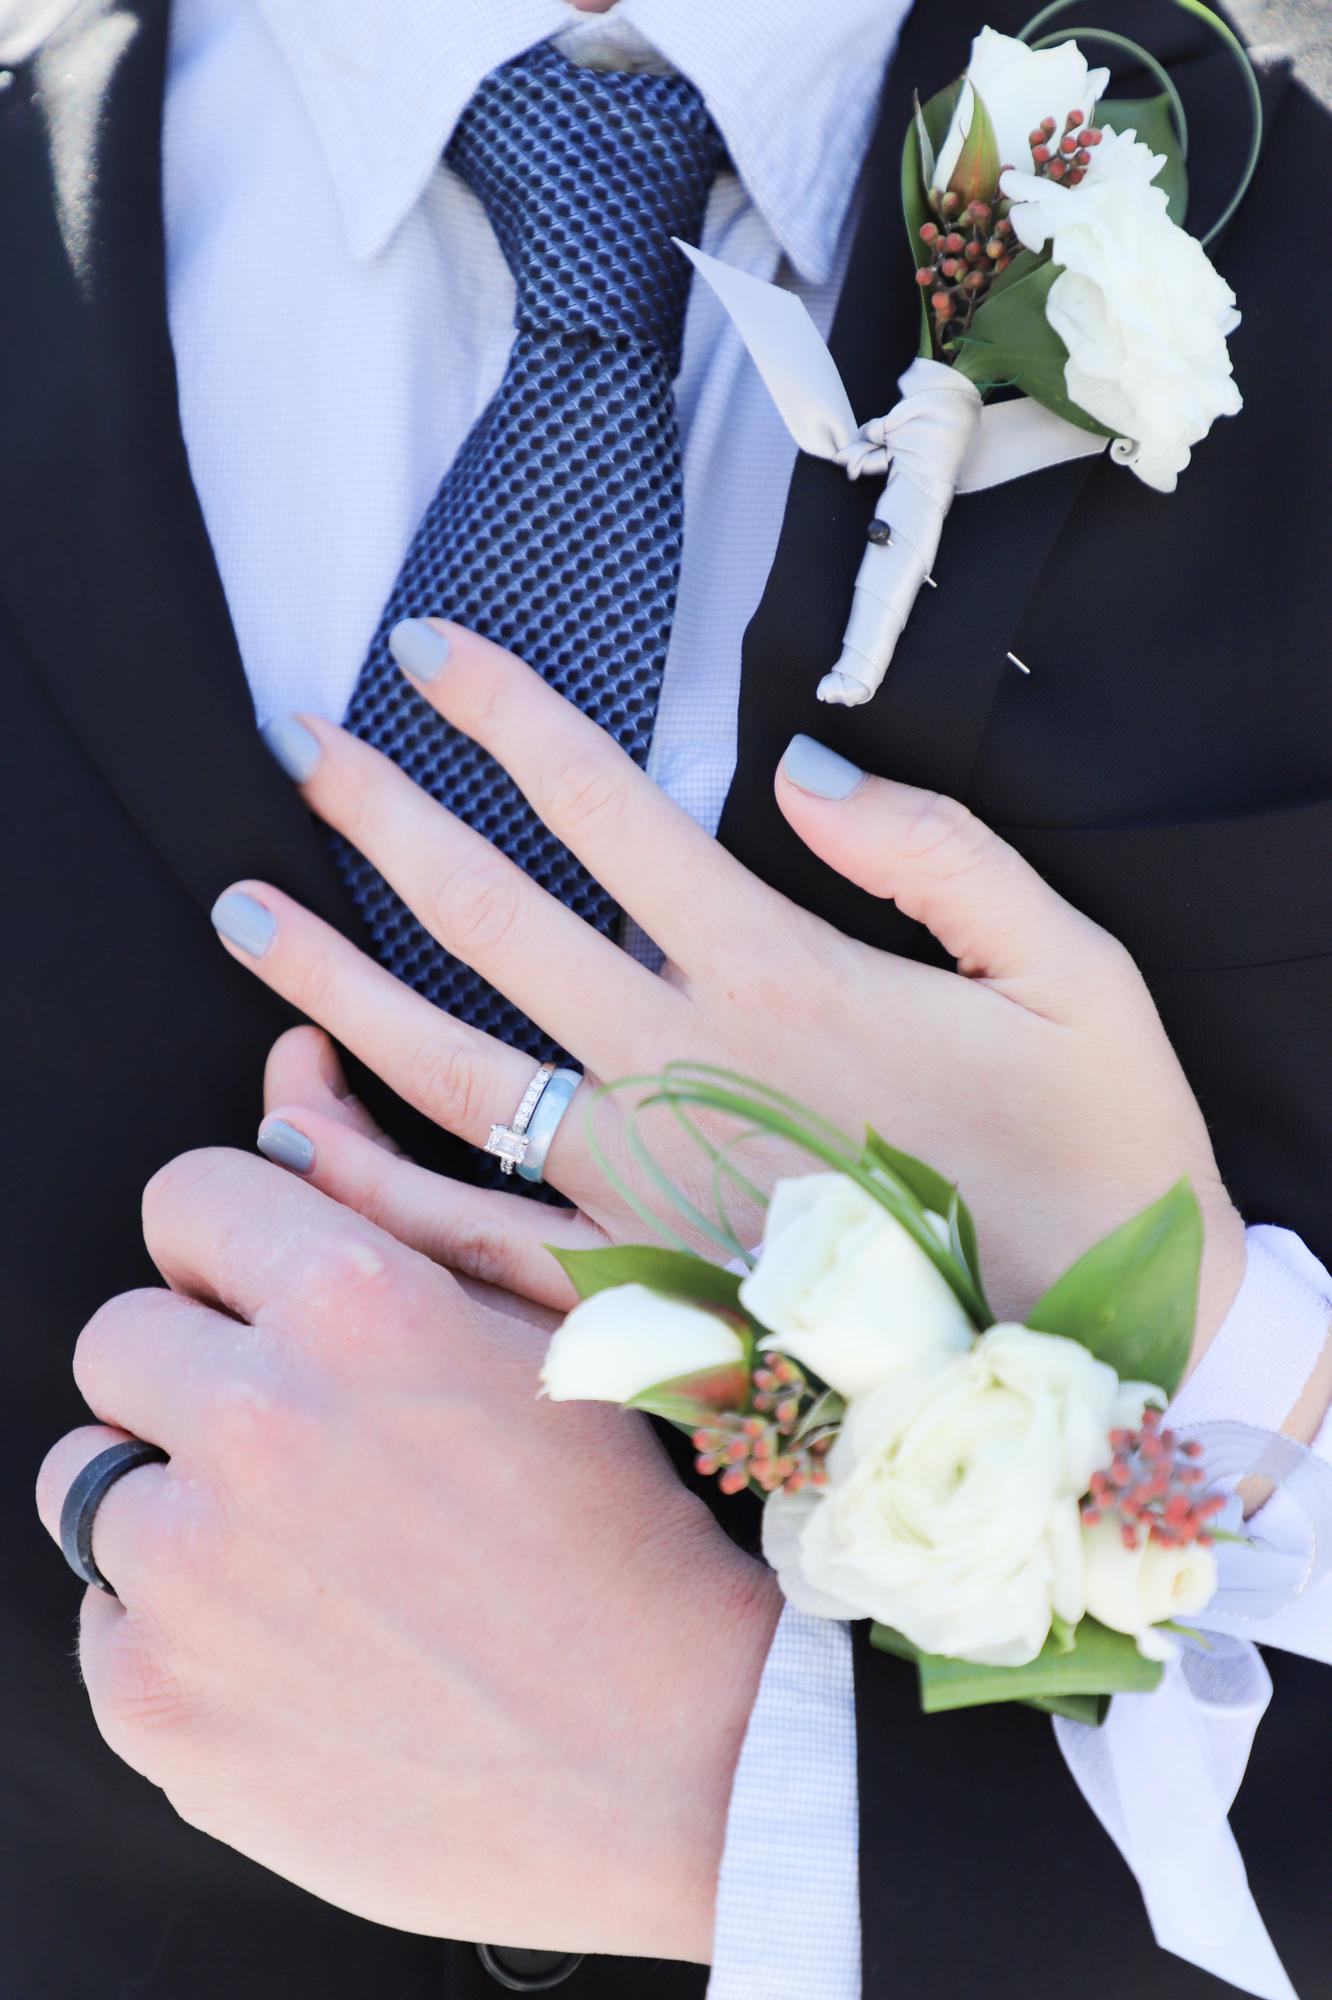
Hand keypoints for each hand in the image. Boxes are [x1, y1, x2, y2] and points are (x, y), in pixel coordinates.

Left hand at [35, 1152, 777, 1957]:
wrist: (674, 1759)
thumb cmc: (628, 1521)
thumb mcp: (547, 1322)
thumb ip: (393, 1189)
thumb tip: (284, 1079)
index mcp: (357, 1307)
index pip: (187, 1197)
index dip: (230, 1246)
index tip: (263, 1300)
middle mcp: (253, 1426)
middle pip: (118, 1338)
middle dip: (194, 1374)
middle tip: (298, 1444)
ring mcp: (189, 1577)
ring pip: (90, 1480)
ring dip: (173, 1504)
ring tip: (299, 1558)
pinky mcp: (155, 1706)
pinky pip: (102, 1622)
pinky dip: (176, 1632)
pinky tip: (295, 1653)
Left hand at [223, 619, 1244, 1355]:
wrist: (1104, 1363)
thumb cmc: (1097, 1158)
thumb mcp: (1077, 975)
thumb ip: (940, 856)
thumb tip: (801, 770)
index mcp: (783, 980)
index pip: (608, 811)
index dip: (508, 715)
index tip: (423, 648)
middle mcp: (686, 1076)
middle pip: (493, 925)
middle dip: (382, 820)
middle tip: (293, 744)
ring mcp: (644, 1193)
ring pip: (449, 1074)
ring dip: (336, 985)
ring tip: (245, 913)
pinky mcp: (637, 1295)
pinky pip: (473, 1239)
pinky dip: (375, 1186)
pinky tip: (292, 1125)